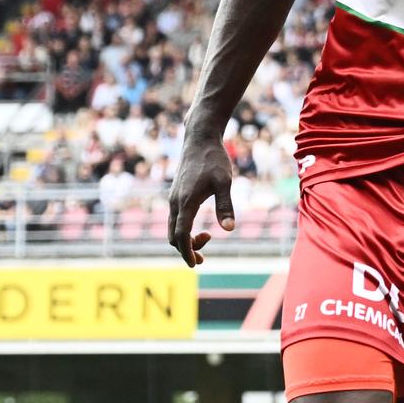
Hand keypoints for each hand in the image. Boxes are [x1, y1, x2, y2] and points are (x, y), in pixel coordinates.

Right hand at [167, 128, 235, 266]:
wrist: (199, 139)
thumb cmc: (214, 159)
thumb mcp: (225, 182)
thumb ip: (226, 206)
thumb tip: (230, 229)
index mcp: (185, 202)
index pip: (181, 235)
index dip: (187, 252)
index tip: (196, 264)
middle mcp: (174, 202)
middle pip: (174, 235)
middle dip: (187, 248)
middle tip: (205, 255)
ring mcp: (173, 198)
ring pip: (173, 227)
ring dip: (186, 238)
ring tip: (207, 238)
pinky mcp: (176, 194)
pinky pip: (175, 218)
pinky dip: (184, 228)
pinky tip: (200, 225)